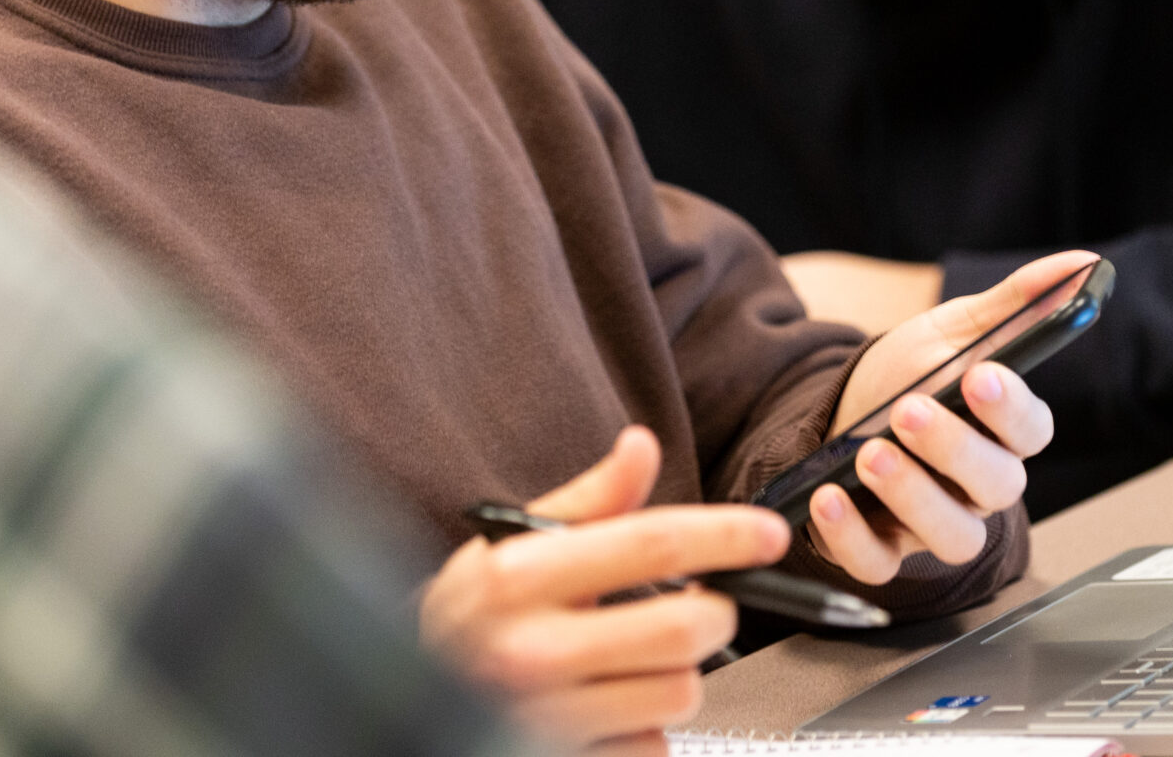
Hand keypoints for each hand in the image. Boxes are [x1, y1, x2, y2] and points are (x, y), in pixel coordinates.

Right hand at [420, 425, 790, 753]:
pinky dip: (651, 728)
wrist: (406, 693)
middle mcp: (530, 649)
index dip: (724, 535)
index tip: (766, 534)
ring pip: (679, 693)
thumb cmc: (473, 613)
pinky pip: (655, 748)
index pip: (651, 543)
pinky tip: (613, 706)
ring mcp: (546, 718)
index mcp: (518, 576)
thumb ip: (590, 499)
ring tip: (636, 659)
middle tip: (699, 605)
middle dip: (713, 612)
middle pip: (683, 628)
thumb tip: (642, 445)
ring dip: (679, 673)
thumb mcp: (514, 542)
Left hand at [801, 251, 1089, 583]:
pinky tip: (827, 497)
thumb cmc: (909, 375)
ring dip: (912, 496)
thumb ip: (1017, 302)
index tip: (982, 376)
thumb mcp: (954, 330)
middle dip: (954, 449)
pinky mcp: (881, 551)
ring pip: (951, 536)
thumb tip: (1084, 263)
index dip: (1011, 409)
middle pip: (995, 487)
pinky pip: (876, 563)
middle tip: (909, 409)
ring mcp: (930, 524)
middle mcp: (976, 487)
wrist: (837, 411)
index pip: (1030, 432)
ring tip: (871, 453)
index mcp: (1002, 433)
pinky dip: (851, 535)